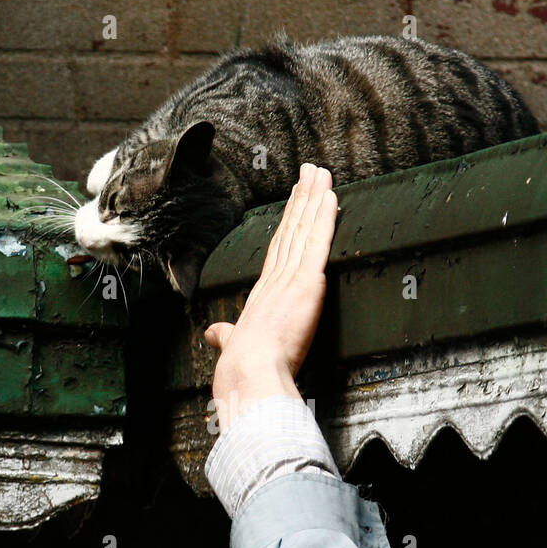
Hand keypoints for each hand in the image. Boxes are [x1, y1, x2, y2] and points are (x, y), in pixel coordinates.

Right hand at [204, 163, 337, 431]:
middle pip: (290, 230)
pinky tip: (331, 196)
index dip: (286, 223)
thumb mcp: (233, 347)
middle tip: (309, 172)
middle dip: (300, 199)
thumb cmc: (241, 370)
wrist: (248, 376)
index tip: (293, 202)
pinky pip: (318, 242)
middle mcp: (274, 280)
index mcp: (261, 295)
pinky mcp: (307, 282)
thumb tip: (215, 334)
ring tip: (320, 173)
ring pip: (303, 229)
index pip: (277, 251)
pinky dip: (325, 217)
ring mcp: (290, 278)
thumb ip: (226, 336)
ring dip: (314, 198)